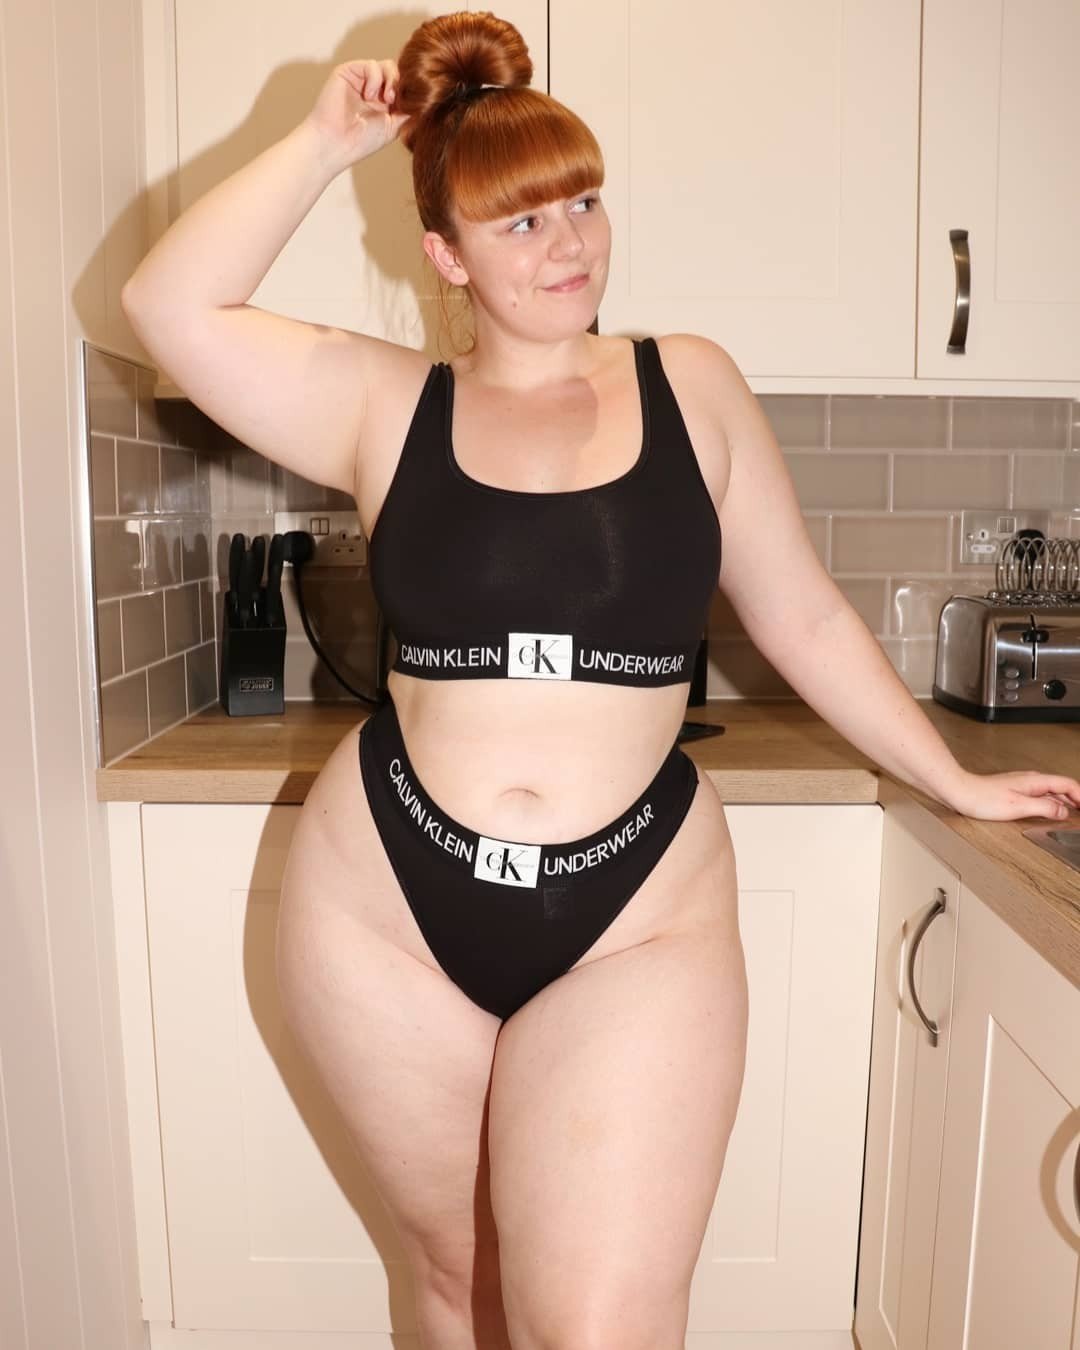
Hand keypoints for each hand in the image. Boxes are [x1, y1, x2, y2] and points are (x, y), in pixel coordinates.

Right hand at [305, 59, 410, 171]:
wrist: (335, 143)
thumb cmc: (361, 141)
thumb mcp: (393, 126)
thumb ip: (408, 110)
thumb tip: (426, 98)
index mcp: (384, 102)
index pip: (404, 86)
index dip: (410, 92)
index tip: (410, 105)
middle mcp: (373, 88)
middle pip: (398, 72)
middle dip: (401, 85)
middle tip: (395, 102)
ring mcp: (361, 79)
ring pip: (387, 65)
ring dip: (390, 81)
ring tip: (385, 100)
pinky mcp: (348, 71)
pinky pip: (371, 64)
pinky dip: (374, 78)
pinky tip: (368, 95)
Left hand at [942, 768, 1079, 821]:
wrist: (959, 791)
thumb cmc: (982, 798)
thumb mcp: (1018, 806)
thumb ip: (1043, 807)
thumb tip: (1063, 811)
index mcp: (1035, 781)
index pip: (1068, 784)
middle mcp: (1030, 780)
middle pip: (1061, 787)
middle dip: (1076, 798)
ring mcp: (1022, 784)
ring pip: (1050, 790)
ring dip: (1064, 801)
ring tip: (1073, 812)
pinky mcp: (1013, 791)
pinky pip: (1039, 794)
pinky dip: (1050, 802)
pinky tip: (1047, 810)